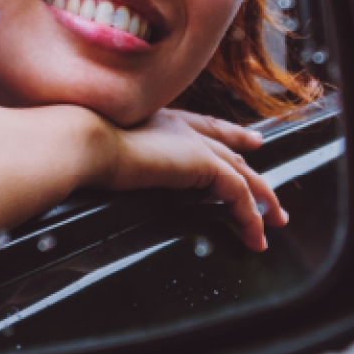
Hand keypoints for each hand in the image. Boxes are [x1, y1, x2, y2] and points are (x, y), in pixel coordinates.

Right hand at [85, 108, 288, 251]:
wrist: (84, 139)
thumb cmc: (80, 145)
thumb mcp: (103, 151)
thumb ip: (115, 159)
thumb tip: (104, 173)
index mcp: (160, 118)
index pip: (204, 127)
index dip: (229, 134)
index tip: (249, 141)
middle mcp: (181, 126)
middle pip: (230, 149)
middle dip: (253, 170)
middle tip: (271, 191)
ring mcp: (194, 143)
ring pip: (242, 173)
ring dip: (261, 199)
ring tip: (273, 224)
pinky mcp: (202, 163)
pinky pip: (238, 193)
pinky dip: (250, 216)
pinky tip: (254, 235)